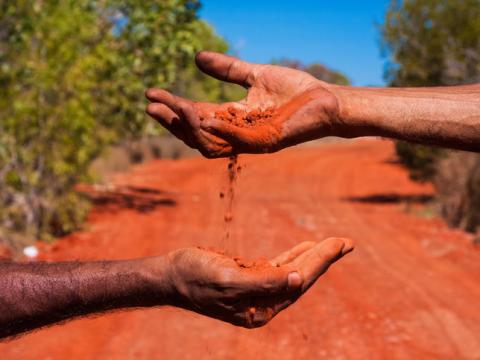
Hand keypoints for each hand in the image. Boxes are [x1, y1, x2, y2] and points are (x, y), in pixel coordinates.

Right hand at [145, 51, 340, 157]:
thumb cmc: (295, 90)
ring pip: (211, 143)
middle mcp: (237, 133)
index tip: (150, 93)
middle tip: (151, 106)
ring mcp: (251, 140)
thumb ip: (227, 70)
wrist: (327, 99)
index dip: (172, 107)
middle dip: (172, 122)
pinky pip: (238, 141)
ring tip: (173, 108)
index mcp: (232, 118)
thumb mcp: (254, 75)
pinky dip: (220, 131)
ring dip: (190, 128)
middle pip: (196, 134)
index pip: (195, 116)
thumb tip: (196, 57)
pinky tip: (203, 117)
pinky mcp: (268, 141)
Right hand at [162, 238, 352, 327]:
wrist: (171, 274)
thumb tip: (298, 280)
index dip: (320, 262)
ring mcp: (256, 290)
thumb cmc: (195, 277)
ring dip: (313, 256)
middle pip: (300, 278)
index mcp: (260, 309)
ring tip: (334, 244)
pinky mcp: (249, 277)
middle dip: (323, 258)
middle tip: (346, 242)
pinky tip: (305, 247)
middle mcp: (262, 303)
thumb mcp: (228, 280)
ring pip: (291, 271)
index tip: (339, 244)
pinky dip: (293, 256)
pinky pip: (277, 266)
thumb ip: (264, 282)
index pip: (298, 283)